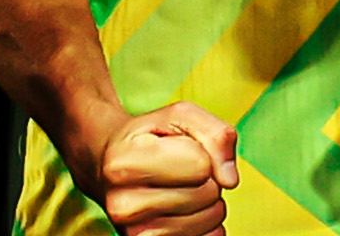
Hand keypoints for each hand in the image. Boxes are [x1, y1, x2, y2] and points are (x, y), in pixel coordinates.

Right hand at [89, 103, 237, 235]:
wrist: (109, 167)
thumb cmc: (149, 137)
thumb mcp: (179, 116)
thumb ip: (214, 133)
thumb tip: (230, 179)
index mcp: (125, 163)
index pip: (200, 164)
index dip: (201, 151)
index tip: (179, 148)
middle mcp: (124, 205)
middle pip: (206, 193)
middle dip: (206, 177)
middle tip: (181, 170)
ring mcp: (136, 235)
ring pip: (210, 220)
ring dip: (208, 202)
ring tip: (182, 188)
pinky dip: (208, 225)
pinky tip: (186, 212)